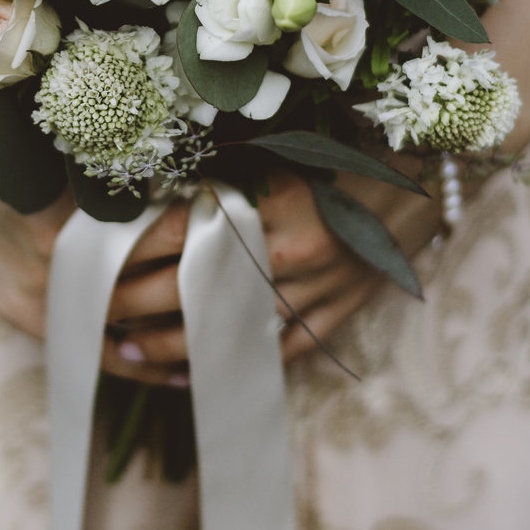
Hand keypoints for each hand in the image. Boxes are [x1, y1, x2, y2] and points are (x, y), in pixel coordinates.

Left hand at [99, 167, 442, 382]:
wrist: (426, 179)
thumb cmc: (353, 154)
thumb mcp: (289, 154)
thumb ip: (235, 176)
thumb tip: (170, 190)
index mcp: (280, 207)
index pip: (195, 233)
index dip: (145, 250)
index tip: (106, 262)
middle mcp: (296, 255)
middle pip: (204, 288)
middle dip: (146, 303)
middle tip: (103, 313)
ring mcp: (319, 291)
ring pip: (235, 327)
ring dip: (180, 342)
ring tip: (134, 351)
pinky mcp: (337, 313)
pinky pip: (280, 350)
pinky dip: (236, 362)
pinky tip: (196, 374)